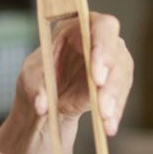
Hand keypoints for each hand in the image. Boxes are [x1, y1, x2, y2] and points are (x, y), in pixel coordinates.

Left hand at [17, 12, 132, 135]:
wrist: (47, 97)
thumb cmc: (40, 76)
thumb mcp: (30, 78)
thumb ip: (36, 88)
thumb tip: (42, 105)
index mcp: (80, 27)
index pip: (101, 27)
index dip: (103, 47)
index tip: (97, 75)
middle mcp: (101, 41)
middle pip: (117, 53)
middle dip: (111, 80)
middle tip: (102, 104)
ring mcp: (112, 62)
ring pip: (122, 78)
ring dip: (114, 100)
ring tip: (105, 120)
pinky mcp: (115, 84)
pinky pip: (120, 98)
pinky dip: (114, 114)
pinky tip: (109, 127)